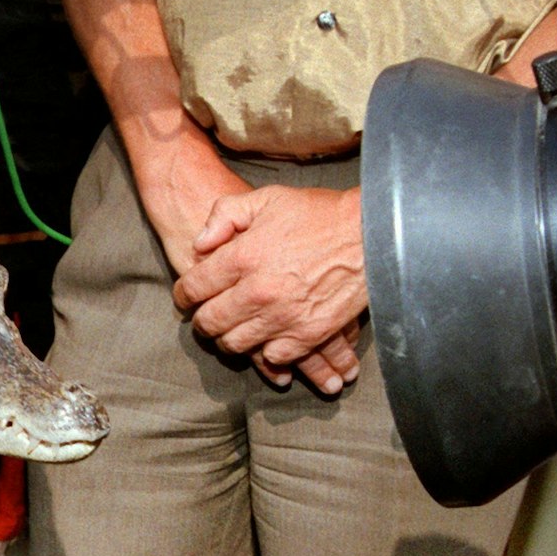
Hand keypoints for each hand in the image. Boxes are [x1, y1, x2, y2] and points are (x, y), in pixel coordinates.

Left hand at [124, 143, 357, 387]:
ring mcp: (282, 317)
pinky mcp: (308, 334)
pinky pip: (273, 357)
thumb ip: (224, 216)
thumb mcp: (266, 198)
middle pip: (209, 323)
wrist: (372, 232)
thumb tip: (200, 245)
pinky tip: (265, 342)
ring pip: (235, 345)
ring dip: (228, 339)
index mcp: (242, 257)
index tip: (186, 297)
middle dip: (202, 321)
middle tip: (206, 316)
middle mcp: (257, 292)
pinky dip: (265, 353)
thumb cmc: (318, 213)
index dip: (184, 294)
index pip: (194, 287)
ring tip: (232, 330)